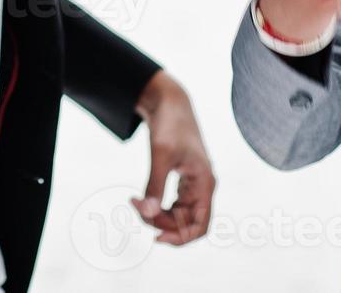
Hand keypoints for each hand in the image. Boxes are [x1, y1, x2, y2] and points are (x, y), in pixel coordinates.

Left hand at [131, 69, 214, 245]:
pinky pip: (172, 204)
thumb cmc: (170, 124)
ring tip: (135, 203)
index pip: (201, 225)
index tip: (156, 237)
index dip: (181, 237)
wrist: (168, 102)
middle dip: (161, 222)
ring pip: (178, 215)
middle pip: (186, 223)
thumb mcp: (161, 155)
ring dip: (157, 215)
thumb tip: (147, 214)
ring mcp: (193, 184)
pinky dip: (156, 205)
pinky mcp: (182, 180)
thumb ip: (155, 185)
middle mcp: (202, 187)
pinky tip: (140, 200)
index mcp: (205, 183)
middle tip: (136, 208)